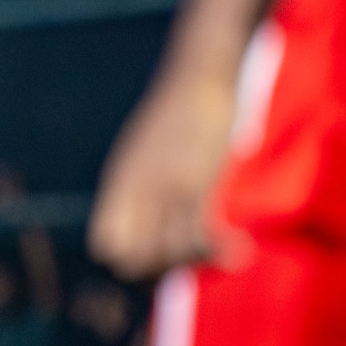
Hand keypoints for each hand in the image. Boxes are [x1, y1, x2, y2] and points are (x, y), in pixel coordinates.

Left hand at [89, 70, 249, 280]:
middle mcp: (136, 190)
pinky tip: (239, 250)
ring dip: (194, 259)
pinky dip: (221, 248)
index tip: (155, 254)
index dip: (129, 257)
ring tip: (216, 253)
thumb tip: (138, 216)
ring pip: (170, 250)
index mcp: (118, 182)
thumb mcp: (139, 150)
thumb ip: (135, 184)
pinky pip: (202, 231)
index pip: (106, 243)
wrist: (197, 79)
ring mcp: (166, 187)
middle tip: (187, 258)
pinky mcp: (198, 181)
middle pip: (135, 257)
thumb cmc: (172, 115)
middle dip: (160, 266)